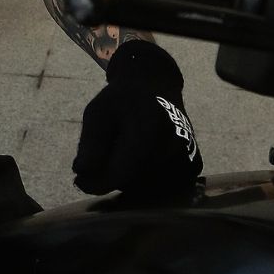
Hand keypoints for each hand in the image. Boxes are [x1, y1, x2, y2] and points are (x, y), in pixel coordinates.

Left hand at [73, 40, 201, 194]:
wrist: (157, 85)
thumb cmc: (122, 99)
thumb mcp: (97, 112)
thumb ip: (90, 144)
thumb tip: (81, 175)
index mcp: (151, 129)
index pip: (119, 174)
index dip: (96, 182)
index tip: (80, 179)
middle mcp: (175, 145)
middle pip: (131, 184)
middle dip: (112, 176)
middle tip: (107, 151)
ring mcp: (188, 157)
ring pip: (144, 189)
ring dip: (128, 178)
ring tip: (126, 148)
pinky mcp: (193, 167)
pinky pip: (159, 188)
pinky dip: (145, 178)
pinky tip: (143, 155)